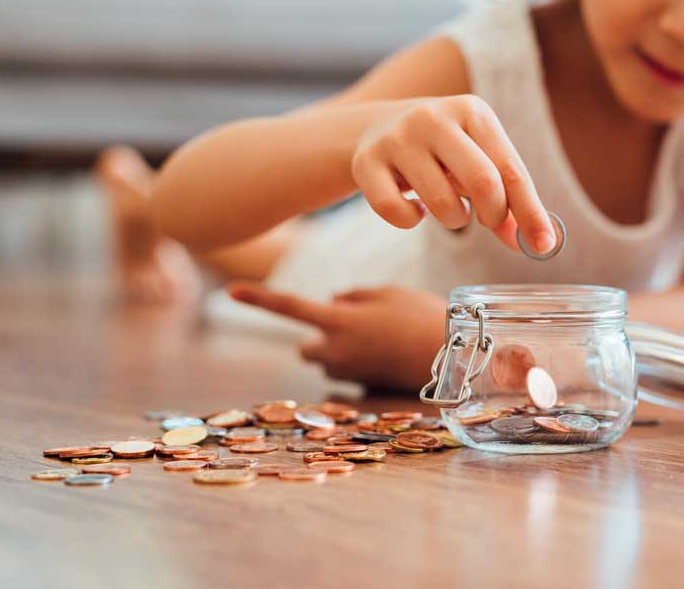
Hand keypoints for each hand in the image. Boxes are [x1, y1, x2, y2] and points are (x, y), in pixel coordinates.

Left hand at [229, 281, 447, 391]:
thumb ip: (355, 295)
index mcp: (339, 321)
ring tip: (382, 342)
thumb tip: (333, 301)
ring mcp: (348, 375)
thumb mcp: (390, 294)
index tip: (229, 291)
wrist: (455, 360)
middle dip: (322, 338)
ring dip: (342, 353)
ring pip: (329, 362)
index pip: (290, 307)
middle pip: (307, 346)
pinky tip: (387, 360)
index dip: (259, 299)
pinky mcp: (362, 391)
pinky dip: (359, 368)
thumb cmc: (424, 317)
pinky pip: (348, 378)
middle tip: (357, 327)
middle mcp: (336, 351)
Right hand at [352, 94, 555, 253]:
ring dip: (454, 220)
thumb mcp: (478, 162)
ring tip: (451, 209)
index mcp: (472, 112)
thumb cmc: (443, 152)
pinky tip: (414, 208)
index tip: (544, 245)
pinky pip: (396, 212)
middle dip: (493, 215)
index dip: (531, 212)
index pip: (511, 169)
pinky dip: (410, 220)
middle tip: (487, 221)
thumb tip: (536, 242)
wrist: (376, 128)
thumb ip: (506, 200)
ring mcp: (398, 138)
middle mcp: (434, 117)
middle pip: (483, 181)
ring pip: (441, 203)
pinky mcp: (367, 162)